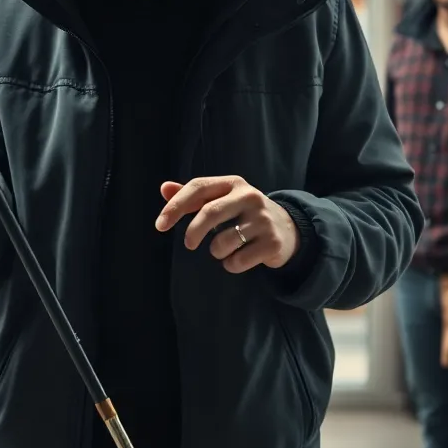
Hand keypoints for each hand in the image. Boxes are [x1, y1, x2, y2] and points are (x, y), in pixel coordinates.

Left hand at [155, 176, 298, 273]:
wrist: (287, 229)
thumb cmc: (244, 213)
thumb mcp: (222, 199)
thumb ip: (194, 196)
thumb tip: (164, 188)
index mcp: (233, 183)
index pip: (198, 187)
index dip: (175, 206)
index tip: (160, 225)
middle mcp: (249, 196)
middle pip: (210, 212)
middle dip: (193, 232)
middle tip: (188, 244)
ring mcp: (263, 219)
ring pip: (223, 241)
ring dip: (216, 252)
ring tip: (225, 249)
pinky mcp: (272, 242)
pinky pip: (238, 261)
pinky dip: (231, 265)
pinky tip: (239, 258)